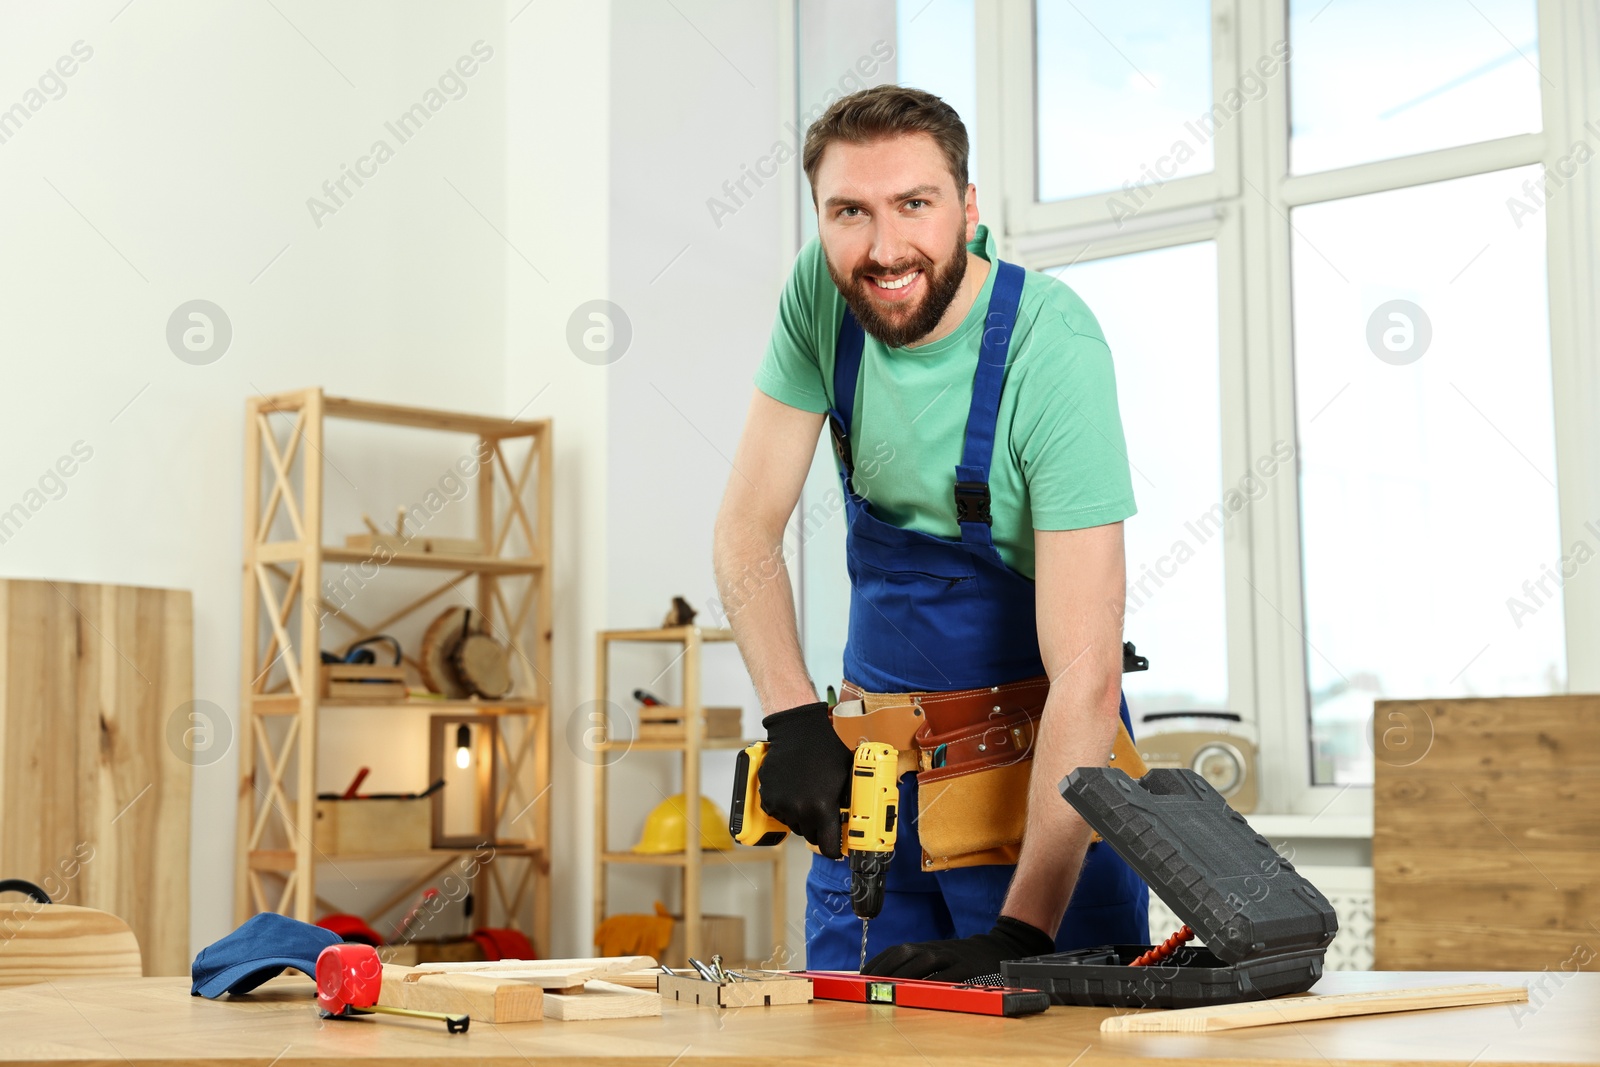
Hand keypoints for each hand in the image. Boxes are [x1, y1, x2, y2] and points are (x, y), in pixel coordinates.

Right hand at [757, 701, 852, 858]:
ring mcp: (781, 805)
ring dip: (802, 817)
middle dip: (818, 828)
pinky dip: (786, 807)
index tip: (835, 844)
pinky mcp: (768, 798)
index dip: (834, 848)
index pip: (828, 847)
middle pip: (810, 836)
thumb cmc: (826, 751)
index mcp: (822, 808)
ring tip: (808, 796)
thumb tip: (856, 822)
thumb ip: (849, 803)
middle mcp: (800, 810)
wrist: (799, 732)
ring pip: (794, 825)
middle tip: (823, 811)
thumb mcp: (847, 778)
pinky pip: (780, 813)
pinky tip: (795, 790)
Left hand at [862, 916, 1055, 981]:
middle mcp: (937, 948)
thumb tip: (887, 978)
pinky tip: (923, 993)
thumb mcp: (939, 956)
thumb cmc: (962, 958)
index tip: (861, 975)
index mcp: (927, 947)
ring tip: (889, 987)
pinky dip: (935, 983)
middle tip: (869, 984)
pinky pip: (950, 975)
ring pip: (925, 961)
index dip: (878, 961)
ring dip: (905, 973)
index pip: (896, 950)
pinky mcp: (969, 967)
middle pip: (905, 953)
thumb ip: (918, 965)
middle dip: (885, 968)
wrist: (999, 948)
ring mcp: (953, 956)